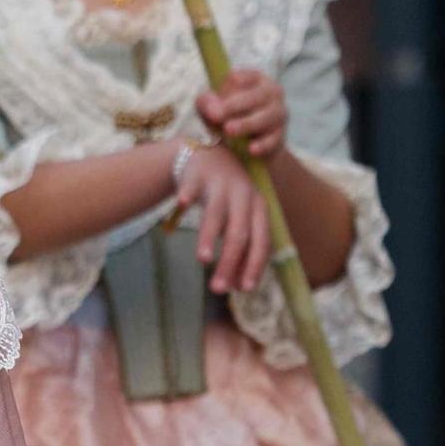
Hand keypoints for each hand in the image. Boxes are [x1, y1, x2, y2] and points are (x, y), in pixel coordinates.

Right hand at [173, 140, 270, 293]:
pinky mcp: (197, 175)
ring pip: (216, 214)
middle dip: (229, 263)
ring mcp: (220, 184)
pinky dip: (187, 195)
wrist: (208, 155)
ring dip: (209, 237)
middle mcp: (243, 195)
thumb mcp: (240, 219)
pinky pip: (191, 187)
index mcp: (258, 208)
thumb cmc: (226, 197)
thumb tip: (240, 287)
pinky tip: (183, 204)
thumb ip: (242, 250)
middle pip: (239, 234)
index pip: (261, 241)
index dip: (254, 265)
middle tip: (217, 288)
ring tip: (203, 259)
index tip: (244, 289)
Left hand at [196, 70, 287, 159]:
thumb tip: (212, 110)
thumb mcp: (213, 105)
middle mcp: (272, 93)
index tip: (218, 95)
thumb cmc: (228, 115)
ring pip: (266, 117)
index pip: (247, 76)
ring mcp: (279, 114)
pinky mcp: (280, 136)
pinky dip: (263, 144)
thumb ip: (207, 103)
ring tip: (228, 130)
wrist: (248, 143)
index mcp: (256, 79)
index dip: (232, 85)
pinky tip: (251, 149)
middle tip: (217, 115)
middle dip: (236, 105)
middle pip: (258, 96)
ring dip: (247, 124)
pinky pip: (273, 139)